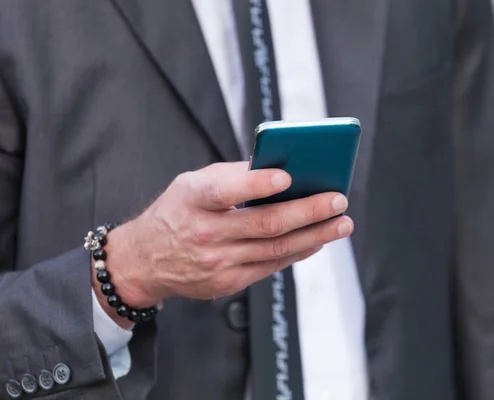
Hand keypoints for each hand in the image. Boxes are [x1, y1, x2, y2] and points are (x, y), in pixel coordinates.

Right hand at [99, 162, 352, 314]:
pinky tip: (318, 239)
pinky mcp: (228, 282)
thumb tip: (283, 168)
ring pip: (276, 249)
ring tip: (341, 223)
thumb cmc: (176, 212)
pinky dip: (298, 251)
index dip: (257, 184)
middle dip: (308, 211)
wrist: (145, 261)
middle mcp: (205, 233)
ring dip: (315, 235)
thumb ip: (233, 176)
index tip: (288, 176)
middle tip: (338, 200)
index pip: (225, 192)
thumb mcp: (192, 183)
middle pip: (265, 224)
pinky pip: (271, 266)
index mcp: (193, 200)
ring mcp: (217, 262)